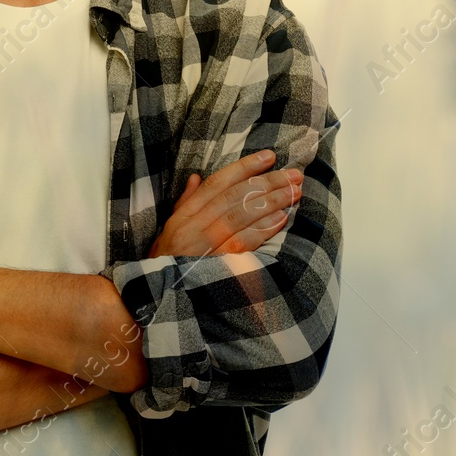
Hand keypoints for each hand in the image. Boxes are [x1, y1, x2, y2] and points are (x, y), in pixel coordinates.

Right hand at [148, 149, 302, 257]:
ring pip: (241, 215)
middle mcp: (193, 226)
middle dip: (267, 182)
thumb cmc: (167, 264)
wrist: (160, 298)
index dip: (243, 167)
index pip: (216, 183)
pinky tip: (282, 218)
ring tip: (295, 192)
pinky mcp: (217, 264)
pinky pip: (244, 241)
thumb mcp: (168, 231)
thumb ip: (185, 203)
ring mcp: (205, 245)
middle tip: (293, 174)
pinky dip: (263, 229)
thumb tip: (195, 177)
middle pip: (234, 196)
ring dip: (272, 201)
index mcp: (183, 216)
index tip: (268, 156)